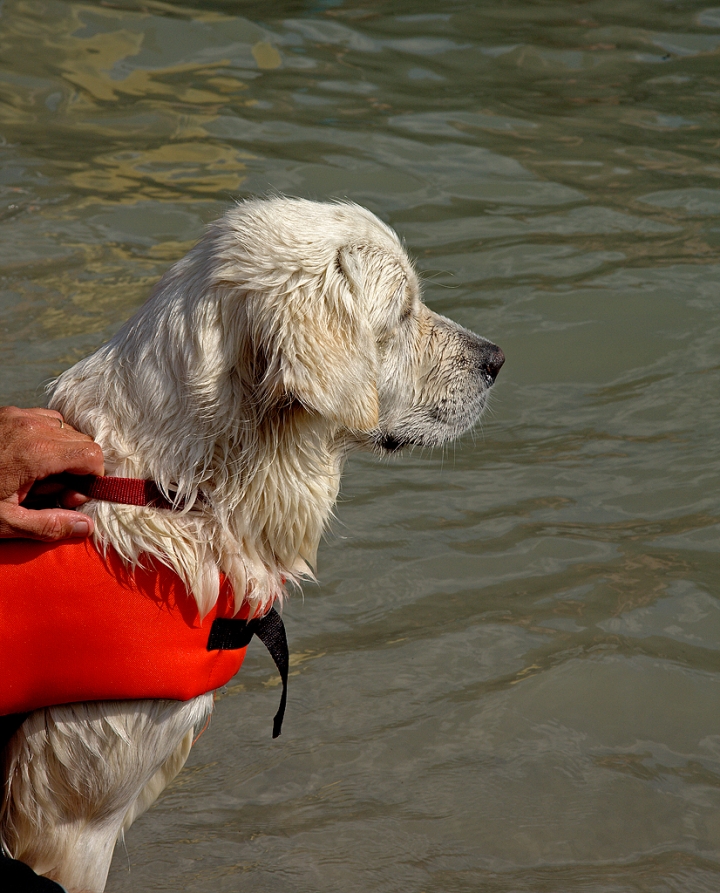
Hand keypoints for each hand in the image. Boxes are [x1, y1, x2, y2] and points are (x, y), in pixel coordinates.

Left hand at [0, 406, 103, 540]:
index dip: (92, 479)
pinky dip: (46, 438)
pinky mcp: (7, 413)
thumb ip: (49, 525)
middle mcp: (30, 426)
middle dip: (78, 468)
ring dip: (63, 452)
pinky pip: (44, 420)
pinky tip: (29, 460)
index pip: (91, 455)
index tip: (72, 497)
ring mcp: (17, 415)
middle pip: (82, 441)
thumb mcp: (5, 522)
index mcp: (35, 452)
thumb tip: (86, 526)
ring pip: (65, 428)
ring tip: (40, 476)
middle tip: (54, 492)